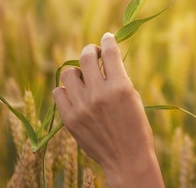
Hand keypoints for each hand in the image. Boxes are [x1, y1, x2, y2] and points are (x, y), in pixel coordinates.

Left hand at [53, 32, 163, 186]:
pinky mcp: (69, 119)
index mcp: (120, 86)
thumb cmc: (136, 126)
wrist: (127, 159)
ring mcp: (81, 107)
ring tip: (85, 77)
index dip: (108, 40)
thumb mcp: (133, 97)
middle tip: (95, 53)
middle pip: (86, 56)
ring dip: (78, 71)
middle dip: (91, 50)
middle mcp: (99, 94)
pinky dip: (67, 90)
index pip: (110, 51)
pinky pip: (59, 93)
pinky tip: (76, 94)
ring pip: (68, 73)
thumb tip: (104, 60)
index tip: (107, 37)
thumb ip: (118, 78)